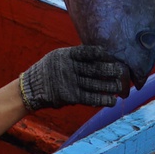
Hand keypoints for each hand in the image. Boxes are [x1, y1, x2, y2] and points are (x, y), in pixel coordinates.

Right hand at [19, 45, 135, 110]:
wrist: (31, 88)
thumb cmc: (48, 71)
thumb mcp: (57, 58)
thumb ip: (74, 56)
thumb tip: (97, 53)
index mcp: (65, 55)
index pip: (86, 52)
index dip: (99, 53)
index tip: (111, 54)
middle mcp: (68, 68)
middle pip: (94, 68)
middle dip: (110, 70)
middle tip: (123, 71)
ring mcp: (69, 82)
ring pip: (94, 84)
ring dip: (110, 86)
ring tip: (122, 87)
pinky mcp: (70, 96)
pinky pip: (89, 98)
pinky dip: (102, 99)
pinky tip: (112, 100)